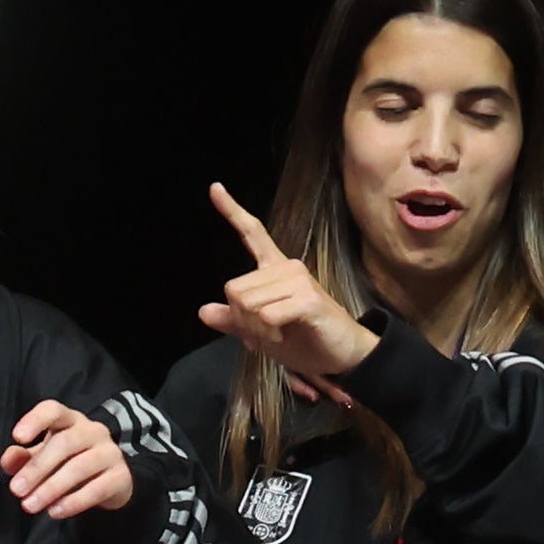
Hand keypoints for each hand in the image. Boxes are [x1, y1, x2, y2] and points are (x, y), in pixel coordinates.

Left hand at [0, 399, 133, 518]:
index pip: (54, 410)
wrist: (110, 483)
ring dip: (51, 488)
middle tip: (17, 490)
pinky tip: (54, 511)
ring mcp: (110, 452)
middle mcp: (92, 431)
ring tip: (31, 505)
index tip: (18, 438)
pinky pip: (97, 489)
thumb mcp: (43, 458)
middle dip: (37, 468)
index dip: (36, 420)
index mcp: (70, 420)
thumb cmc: (70, 463)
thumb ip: (22, 458)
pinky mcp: (121, 476)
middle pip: (64, 443)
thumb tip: (8, 459)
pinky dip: (73, 502)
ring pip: (80, 467)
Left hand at [197, 183, 374, 383]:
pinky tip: (284, 336)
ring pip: (247, 304)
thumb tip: (203, 311)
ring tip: (276, 335)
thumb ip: (234, 320)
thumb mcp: (260, 332)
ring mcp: (299, 280)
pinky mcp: (308, 299)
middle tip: (263, 333)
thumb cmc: (302, 340)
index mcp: (274, 270)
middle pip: (234, 290)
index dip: (232, 211)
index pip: (252, 233)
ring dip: (255, 330)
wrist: (340, 355)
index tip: (214, 187)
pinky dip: (268, 334)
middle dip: (241, 320)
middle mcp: (286, 268)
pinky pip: (266, 316)